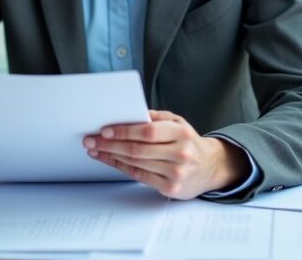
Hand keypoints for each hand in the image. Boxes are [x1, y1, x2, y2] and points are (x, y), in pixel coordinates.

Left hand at [83, 110, 250, 198]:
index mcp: (181, 133)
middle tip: (90, 139)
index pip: (148, 131)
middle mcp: (180, 153)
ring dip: (111, 155)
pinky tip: (109, 160)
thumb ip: (155, 118)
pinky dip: (121, 167)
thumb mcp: (178, 122)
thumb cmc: (188, 141)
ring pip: (136, 163)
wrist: (210, 167)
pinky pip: (139, 176)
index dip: (124, 130)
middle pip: (137, 149)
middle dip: (110, 144)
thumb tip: (128, 114)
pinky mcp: (170, 188)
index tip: (104, 130)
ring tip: (95, 149)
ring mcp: (175, 173)